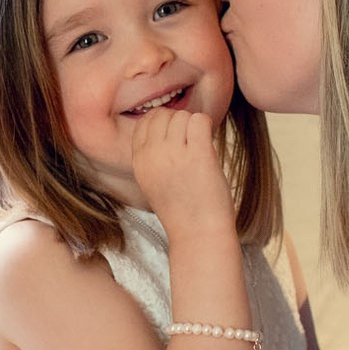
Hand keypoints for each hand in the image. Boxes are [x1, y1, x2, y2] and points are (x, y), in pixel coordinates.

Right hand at [127, 106, 231, 236]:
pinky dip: (207, 127)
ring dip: (195, 127)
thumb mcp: (152, 182)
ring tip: (200, 149)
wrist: (198, 234)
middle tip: (191, 144)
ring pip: (183, 116)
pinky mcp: (198, 154)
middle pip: (164, 115)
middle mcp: (153, 154)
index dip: (163, 123)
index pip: (145, 122)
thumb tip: (166, 126)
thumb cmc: (181, 210)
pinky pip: (200, 120)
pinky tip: (209, 145)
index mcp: (139, 161)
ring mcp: (174, 153)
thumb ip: (152, 155)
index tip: (177, 138)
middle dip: (180, 122)